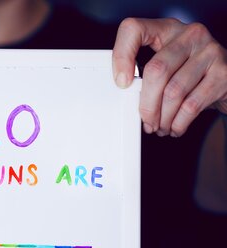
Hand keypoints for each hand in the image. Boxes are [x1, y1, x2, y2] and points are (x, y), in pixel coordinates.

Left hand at [112, 18, 226, 136]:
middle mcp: (189, 35)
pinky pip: (191, 105)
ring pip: (173, 92)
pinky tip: (175, 127)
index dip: (121, 56)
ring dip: (163, 118)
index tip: (121, 82)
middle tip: (146, 120)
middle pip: (156, 70)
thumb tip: (126, 97)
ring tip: (160, 127)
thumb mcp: (167, 64)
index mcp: (167, 29)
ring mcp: (209, 52)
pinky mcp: (223, 73)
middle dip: (146, 104)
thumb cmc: (190, 73)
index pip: (134, 29)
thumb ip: (147, 73)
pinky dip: (179, 122)